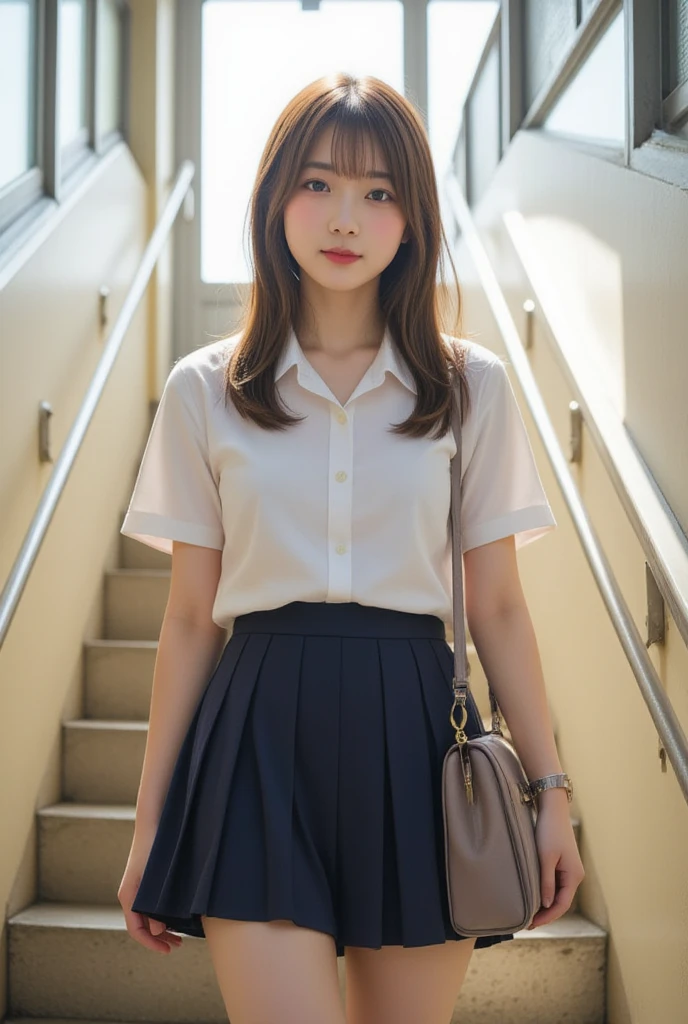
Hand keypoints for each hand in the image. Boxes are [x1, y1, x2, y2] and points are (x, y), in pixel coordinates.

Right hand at [118, 833, 183, 953]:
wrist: (153, 823)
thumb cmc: (156, 848)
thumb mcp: (157, 881)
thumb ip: (157, 906)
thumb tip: (158, 931)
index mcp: (128, 896)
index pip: (136, 930)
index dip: (151, 944)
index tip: (168, 950)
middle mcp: (130, 895)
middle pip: (142, 926)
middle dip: (159, 939)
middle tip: (179, 945)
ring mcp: (137, 889)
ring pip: (146, 917)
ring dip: (161, 929)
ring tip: (180, 936)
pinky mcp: (145, 882)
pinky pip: (150, 906)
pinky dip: (161, 915)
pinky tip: (177, 916)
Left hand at [526, 790, 584, 929]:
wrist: (553, 809)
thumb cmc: (549, 831)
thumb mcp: (545, 857)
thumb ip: (546, 882)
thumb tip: (546, 905)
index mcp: (574, 876)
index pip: (561, 905)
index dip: (547, 917)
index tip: (531, 924)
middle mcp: (575, 875)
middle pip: (560, 902)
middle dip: (545, 914)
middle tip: (526, 924)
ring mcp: (570, 870)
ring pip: (558, 894)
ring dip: (545, 904)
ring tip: (528, 913)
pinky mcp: (563, 864)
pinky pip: (555, 884)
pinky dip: (546, 893)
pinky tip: (534, 896)